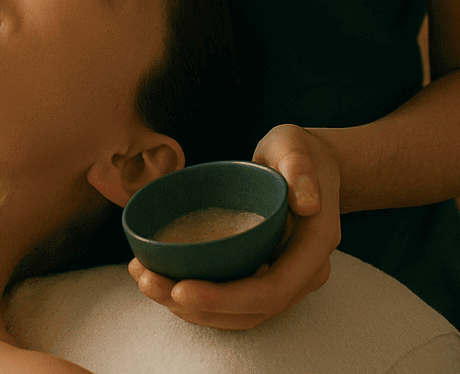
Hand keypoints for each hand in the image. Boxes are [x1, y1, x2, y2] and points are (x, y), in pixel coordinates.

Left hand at [128, 124, 340, 329]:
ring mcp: (286, 280)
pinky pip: (232, 301)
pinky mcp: (264, 276)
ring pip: (238, 314)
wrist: (310, 166)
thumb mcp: (295, 146)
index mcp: (315, 247)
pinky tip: (161, 277)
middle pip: (250, 310)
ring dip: (190, 309)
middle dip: (196, 306)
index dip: (225, 298)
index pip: (272, 290)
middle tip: (147, 282)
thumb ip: (300, 168)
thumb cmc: (300, 152)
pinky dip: (197, 297)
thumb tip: (307, 203)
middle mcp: (303, 274)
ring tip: (145, 281)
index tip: (180, 289)